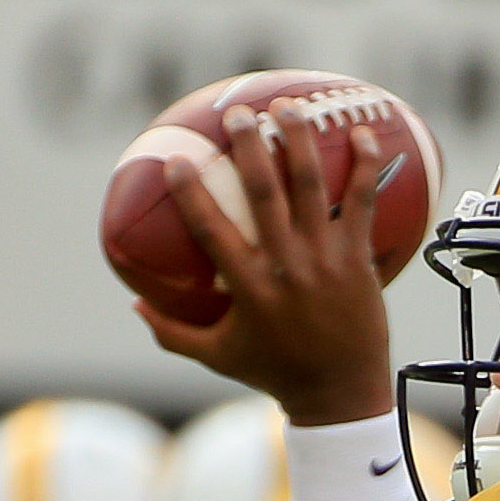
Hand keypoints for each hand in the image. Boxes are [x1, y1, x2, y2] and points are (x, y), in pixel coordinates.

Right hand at [137, 105, 395, 426]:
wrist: (339, 393)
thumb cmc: (274, 372)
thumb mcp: (216, 357)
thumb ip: (171, 332)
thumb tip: (133, 303)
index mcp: (248, 288)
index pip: (213, 231)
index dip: (193, 194)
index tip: (178, 161)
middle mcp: (286, 266)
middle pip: (267, 193)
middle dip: (252, 147)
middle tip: (241, 113)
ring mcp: (325, 259)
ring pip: (313, 188)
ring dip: (300, 141)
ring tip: (290, 107)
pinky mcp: (358, 258)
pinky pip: (362, 203)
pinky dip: (366, 167)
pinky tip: (365, 135)